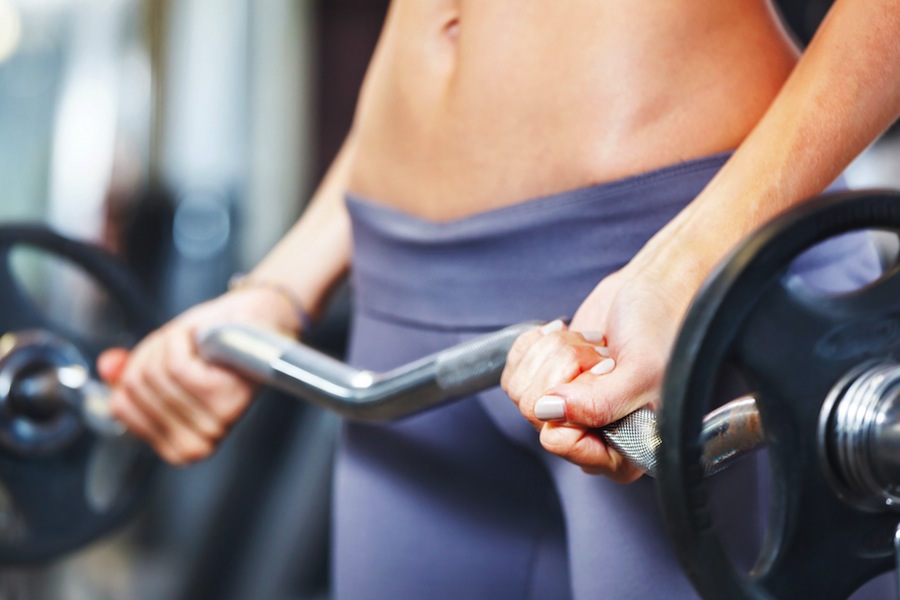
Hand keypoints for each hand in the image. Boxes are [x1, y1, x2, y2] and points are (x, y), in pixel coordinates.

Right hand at [98, 286, 299, 464]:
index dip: (130, 374)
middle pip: (137, 388)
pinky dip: (181, 341)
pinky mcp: (225, 398)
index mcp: (182, 443)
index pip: (121, 408)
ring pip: (155, 375)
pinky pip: (176, 366)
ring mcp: (216, 421)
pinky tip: (200, 339)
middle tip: (180, 346)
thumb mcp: (163, 359)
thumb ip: (130, 372)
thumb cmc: (215, 344)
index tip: (158, 362)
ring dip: (167, 345)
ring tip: (193, 343)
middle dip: (150, 355)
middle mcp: (203, 440)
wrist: (259, 319)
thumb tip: (109, 370)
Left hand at [502, 257, 696, 481]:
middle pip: (534, 412)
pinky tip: (571, 338)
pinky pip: (512, 371)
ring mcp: (565, 410)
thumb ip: (599, 404)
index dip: (573, 400)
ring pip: (520, 390)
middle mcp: (590, 435)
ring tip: (592, 347)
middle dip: (566, 368)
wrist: (651, 291)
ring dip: (556, 353)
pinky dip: (538, 344)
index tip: (604, 373)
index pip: (560, 441)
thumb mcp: (641, 372)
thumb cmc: (661, 330)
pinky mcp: (546, 381)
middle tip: (602, 357)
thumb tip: (547, 411)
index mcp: (622, 450)